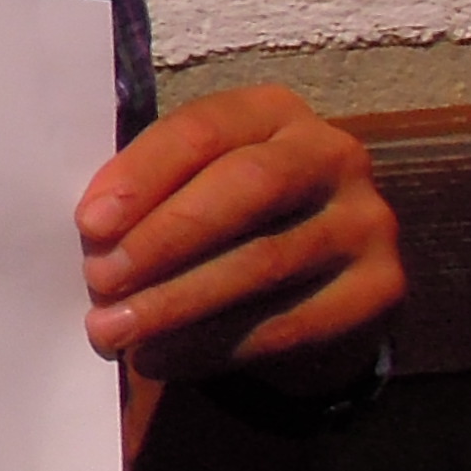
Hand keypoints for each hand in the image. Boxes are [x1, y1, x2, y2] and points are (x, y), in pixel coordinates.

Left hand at [77, 84, 400, 389]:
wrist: (314, 287)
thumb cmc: (226, 223)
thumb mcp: (190, 189)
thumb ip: (149, 195)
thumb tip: (94, 233)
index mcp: (272, 113)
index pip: (203, 129)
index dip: (143, 174)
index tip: (89, 223)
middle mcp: (331, 155)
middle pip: (245, 189)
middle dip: (162, 238)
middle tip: (98, 279)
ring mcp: (366, 223)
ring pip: (263, 263)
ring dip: (176, 303)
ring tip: (115, 329)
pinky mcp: (381, 290)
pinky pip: (289, 323)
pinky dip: (213, 345)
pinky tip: (162, 357)